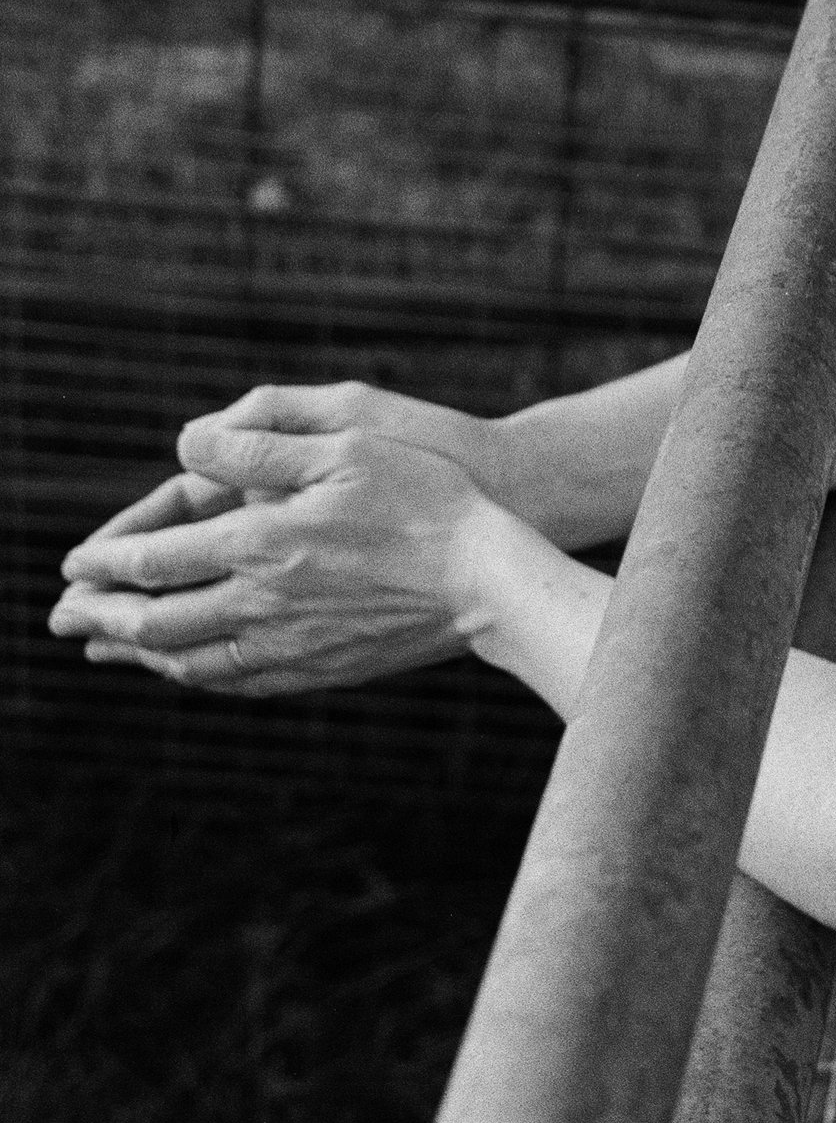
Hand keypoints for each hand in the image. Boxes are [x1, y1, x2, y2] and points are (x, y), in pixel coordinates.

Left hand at [49, 381, 509, 696]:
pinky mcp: (316, 671)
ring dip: (137, 655)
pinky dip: (190, 675)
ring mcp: (288, 647)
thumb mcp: (348, 441)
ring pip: (187, 661)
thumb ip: (259, 444)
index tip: (72, 568)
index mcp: (262, 542)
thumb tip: (186, 443)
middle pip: (155, 623)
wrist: (487, 577)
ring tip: (107, 649)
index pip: (156, 561)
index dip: (104, 565)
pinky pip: (232, 681)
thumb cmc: (426, 495)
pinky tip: (185, 668)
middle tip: (62, 619)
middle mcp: (263, 604)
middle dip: (100, 620)